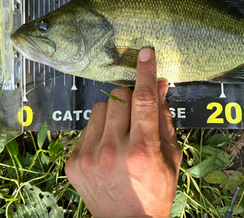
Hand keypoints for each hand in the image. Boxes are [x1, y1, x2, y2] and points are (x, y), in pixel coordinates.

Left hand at [66, 48, 181, 217]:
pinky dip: (99, 130)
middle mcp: (112, 151)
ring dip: (113, 113)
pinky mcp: (72, 162)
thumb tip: (160, 86)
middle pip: (118, 97)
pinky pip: (86, 127)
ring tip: (121, 134)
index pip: (143, 100)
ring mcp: (88, 156)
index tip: (146, 53)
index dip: (145, 72)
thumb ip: (163, 119)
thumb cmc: (156, 191)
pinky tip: (107, 148)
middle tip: (137, 113)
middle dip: (131, 98)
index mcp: (142, 151)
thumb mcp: (170, 157)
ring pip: (100, 108)